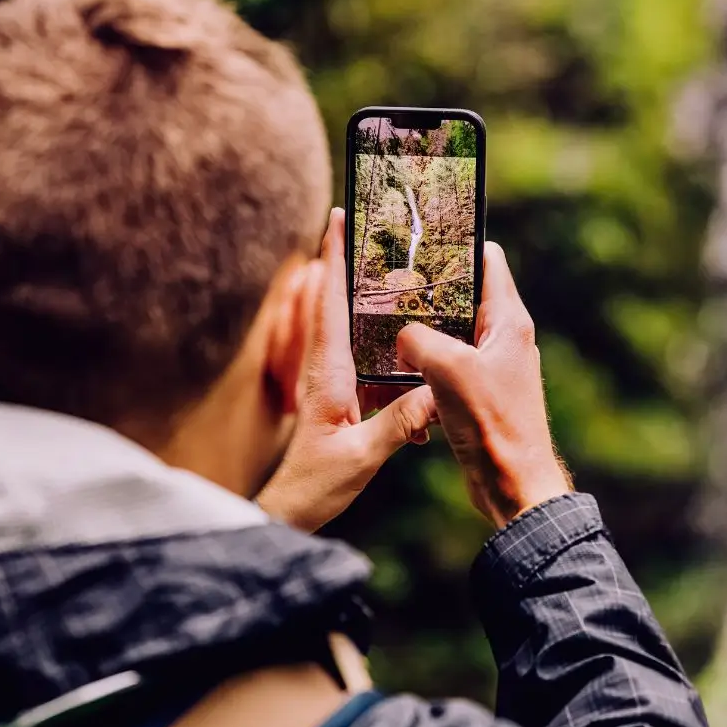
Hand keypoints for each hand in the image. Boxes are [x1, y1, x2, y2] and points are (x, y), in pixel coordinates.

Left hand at [257, 208, 436, 531]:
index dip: (332, 258)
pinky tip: (401, 341)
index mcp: (329, 373)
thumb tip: (433, 392)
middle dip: (346, 260)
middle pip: (334, 300)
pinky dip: (376, 338)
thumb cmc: (317, 485)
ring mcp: (331, 380)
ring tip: (389, 266)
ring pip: (347, 324)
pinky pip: (360, 354)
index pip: (329, 302)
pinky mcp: (339, 395)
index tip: (337, 216)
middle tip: (367, 223)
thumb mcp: (360, 457)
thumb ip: (396, 425)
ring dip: (362, 294)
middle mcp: (326, 368)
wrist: (293, 510)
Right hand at [396, 243, 571, 528]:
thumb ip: (419, 340)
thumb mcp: (448, 370)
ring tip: (385, 324)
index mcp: (508, 321)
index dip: (456, 245)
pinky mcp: (480, 393)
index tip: (421, 236)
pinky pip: (446, 366)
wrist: (513, 484)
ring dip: (421, 332)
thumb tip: (401, 337)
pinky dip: (423, 365)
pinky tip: (397, 368)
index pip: (487, 261)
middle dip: (427, 290)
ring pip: (451, 334)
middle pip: (462, 297)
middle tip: (389, 282)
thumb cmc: (492, 423)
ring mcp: (493, 367)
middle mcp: (505, 338)